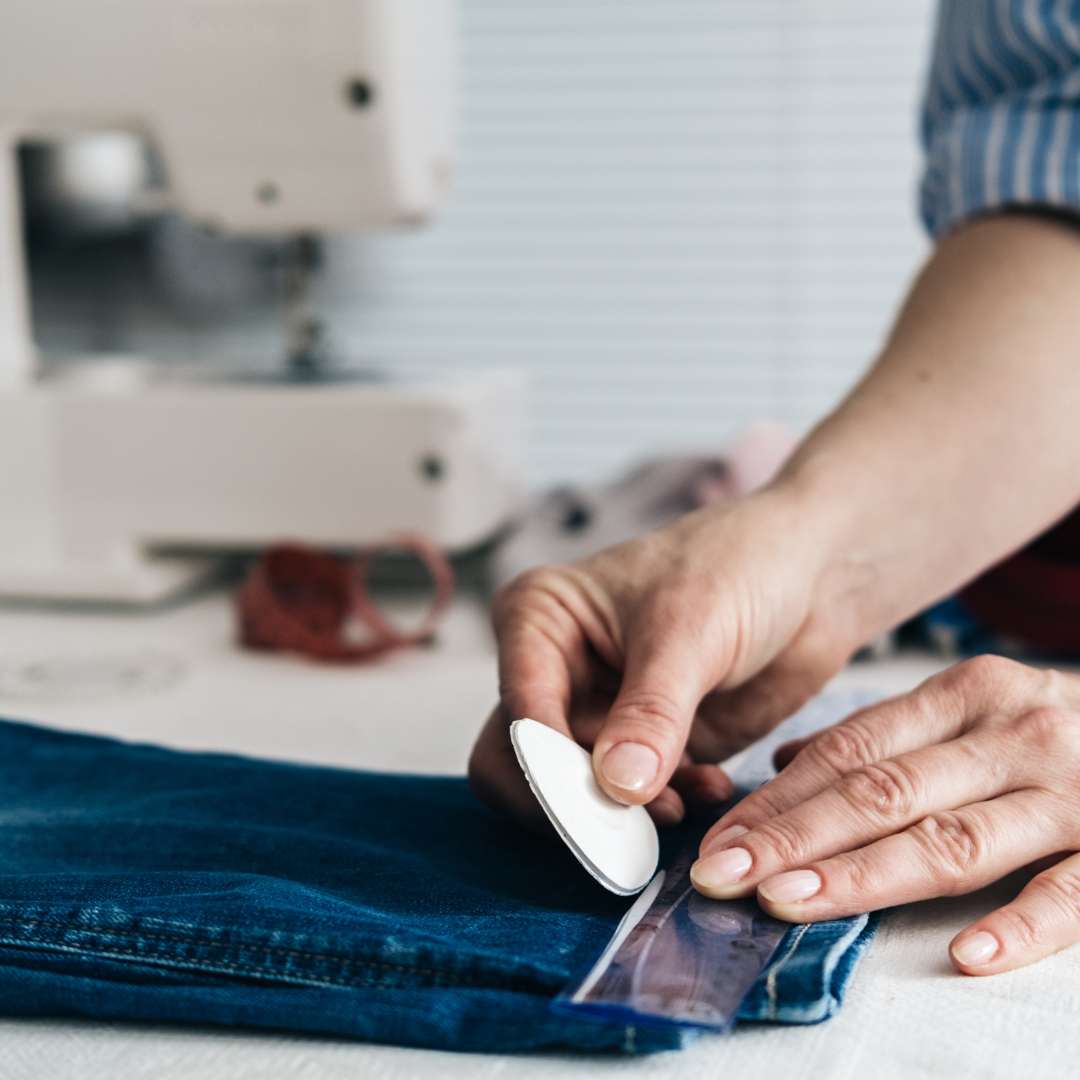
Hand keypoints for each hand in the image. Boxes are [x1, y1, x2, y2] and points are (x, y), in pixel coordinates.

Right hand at [469, 486, 863, 827]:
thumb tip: (617, 788)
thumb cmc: (737, 565)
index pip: (519, 710)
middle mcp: (556, 670)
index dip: (547, 764)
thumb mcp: (689, 631)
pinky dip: (669, 805)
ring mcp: (600, 712)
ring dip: (627, 812)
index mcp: (538, 620)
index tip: (596, 802)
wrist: (811, 571)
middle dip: (576, 800)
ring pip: (580, 791)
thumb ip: (650, 711)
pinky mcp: (647, 748)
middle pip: (529, 763)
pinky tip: (712, 786)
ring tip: (682, 803)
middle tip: (629, 824)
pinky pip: (637, 801)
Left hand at [691, 655, 1079, 975]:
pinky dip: (1023, 923)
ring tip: (791, 903)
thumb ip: (885, 737)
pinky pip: (1072, 892)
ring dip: (866, 876)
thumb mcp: (970, 711)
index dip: (780, 798)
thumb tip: (785, 762)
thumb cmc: (1049, 733)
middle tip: (723, 875)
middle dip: (795, 837)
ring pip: (954, 840)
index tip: (720, 840)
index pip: (852, 751)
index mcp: (965, 696)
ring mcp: (1071, 790)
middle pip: (885, 792)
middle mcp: (1013, 733)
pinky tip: (967, 952)